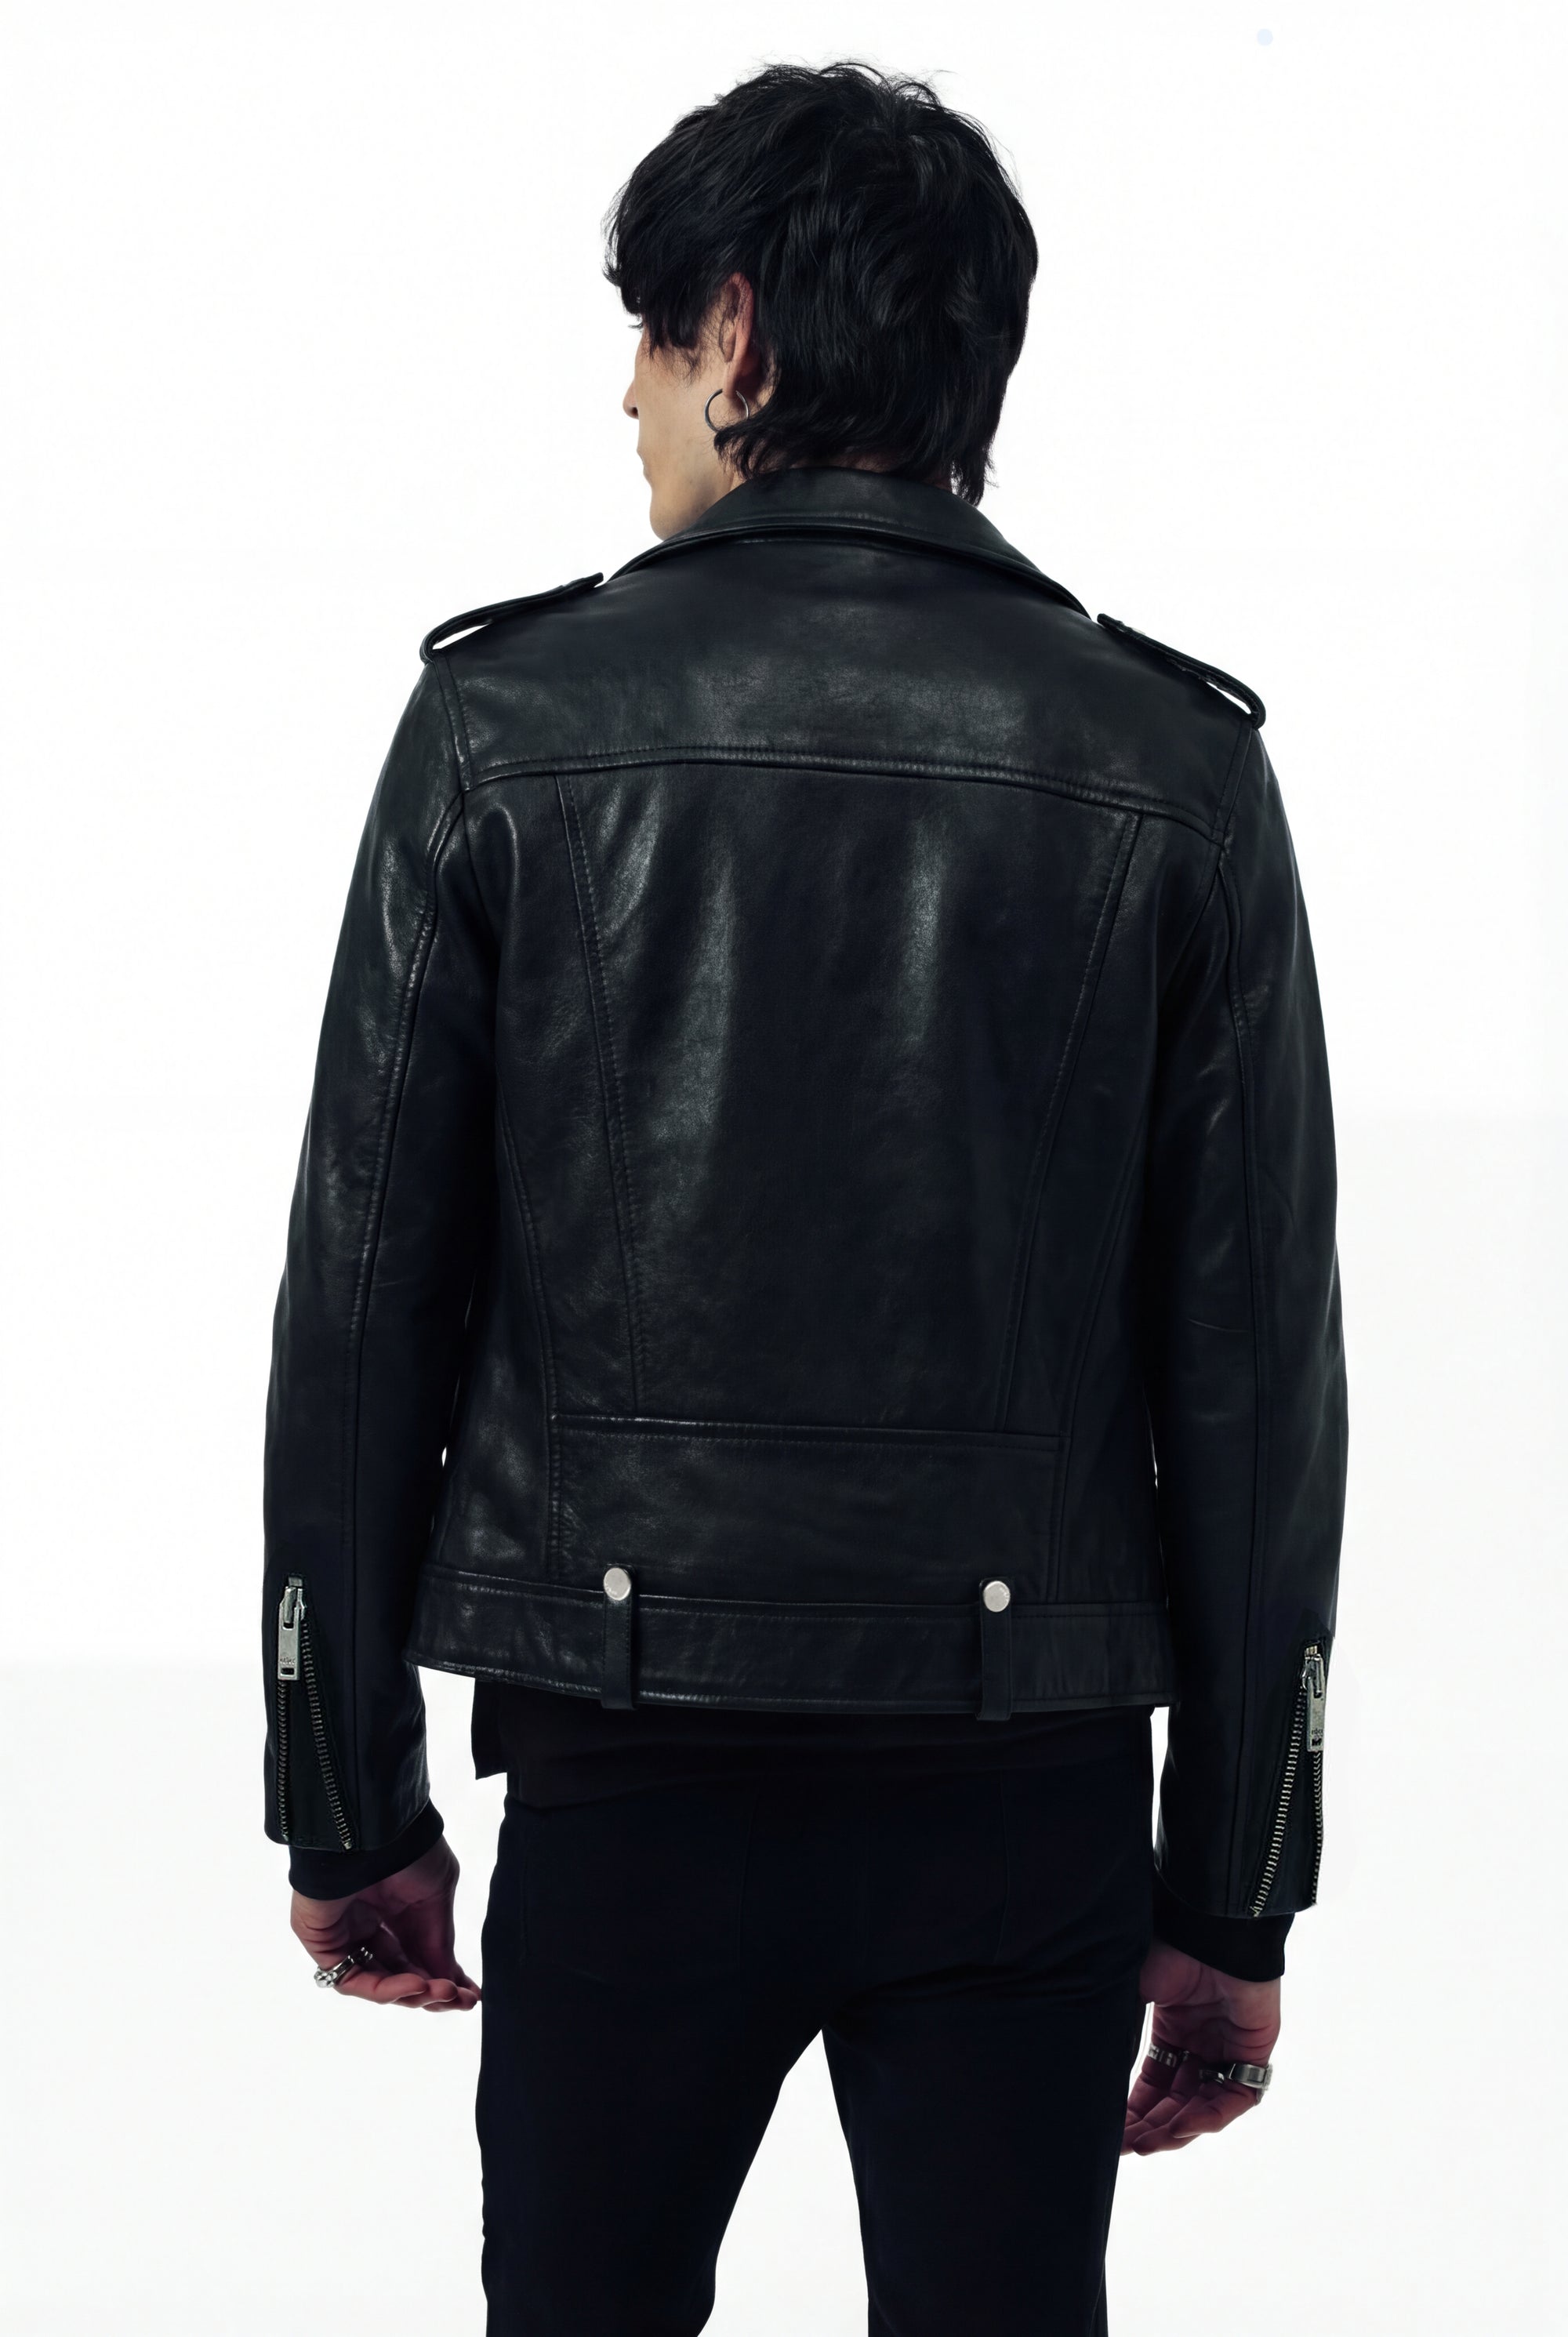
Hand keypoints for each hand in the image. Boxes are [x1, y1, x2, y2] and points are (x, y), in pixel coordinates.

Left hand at [290, 1838, 480, 2010]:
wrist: (375, 1831)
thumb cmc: (408, 1851)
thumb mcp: (436, 1896)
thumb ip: (438, 1942)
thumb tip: (450, 1983)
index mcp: (396, 1910)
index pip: (417, 1957)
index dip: (443, 1978)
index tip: (470, 1997)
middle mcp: (370, 1926)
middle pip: (400, 1975)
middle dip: (432, 1991)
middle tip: (460, 2000)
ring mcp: (345, 1937)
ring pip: (378, 1983)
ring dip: (414, 1994)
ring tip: (443, 1992)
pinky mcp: (324, 1945)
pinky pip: (353, 1980)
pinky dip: (387, 1990)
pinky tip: (417, 1985)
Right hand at [1122, 1939, 1278, 2153]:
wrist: (1210, 1928)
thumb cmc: (1171, 1949)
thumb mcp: (1133, 1993)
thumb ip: (1121, 2033)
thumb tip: (1096, 2072)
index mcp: (1173, 2030)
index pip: (1154, 2084)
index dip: (1135, 2111)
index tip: (1113, 2134)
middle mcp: (1201, 2044)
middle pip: (1177, 2101)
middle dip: (1152, 2127)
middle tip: (1128, 2148)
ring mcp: (1228, 2049)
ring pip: (1204, 2106)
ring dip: (1178, 2129)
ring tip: (1151, 2143)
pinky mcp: (1255, 2051)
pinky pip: (1236, 2097)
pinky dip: (1212, 2115)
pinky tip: (1185, 2125)